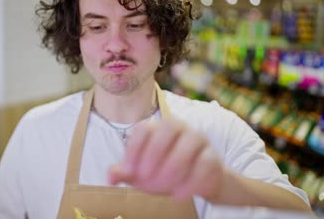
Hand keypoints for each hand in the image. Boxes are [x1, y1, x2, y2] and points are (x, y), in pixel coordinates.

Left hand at [108, 119, 224, 200]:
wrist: (195, 181)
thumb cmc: (163, 171)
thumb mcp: (141, 172)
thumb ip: (125, 172)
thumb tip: (110, 177)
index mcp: (157, 128)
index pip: (144, 129)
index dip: (134, 149)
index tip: (128, 171)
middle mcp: (178, 127)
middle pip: (167, 128)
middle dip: (154, 153)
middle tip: (144, 178)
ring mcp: (197, 139)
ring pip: (189, 143)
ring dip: (173, 166)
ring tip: (162, 188)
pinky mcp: (212, 156)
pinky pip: (205, 163)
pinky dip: (191, 181)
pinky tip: (179, 195)